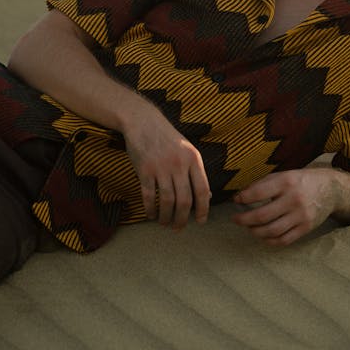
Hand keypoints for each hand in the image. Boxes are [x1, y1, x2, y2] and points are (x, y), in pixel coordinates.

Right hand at [124, 106, 210, 230]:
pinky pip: (149, 196)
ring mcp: (161, 167)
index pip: (202, 190)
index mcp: (193, 159)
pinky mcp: (144, 170)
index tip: (200, 221)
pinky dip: (150, 209)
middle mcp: (179, 164)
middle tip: (178, 228)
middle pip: (184, 200)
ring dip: (166, 216)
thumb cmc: (168, 138)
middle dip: (182, 218)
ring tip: (164, 223)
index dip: (203, 209)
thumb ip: (196, 173)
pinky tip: (151, 215)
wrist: (143, 121)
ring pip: (167, 201)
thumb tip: (206, 197)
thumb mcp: (188, 151)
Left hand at [231, 168, 336, 247]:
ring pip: (272, 231)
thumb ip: (263, 184)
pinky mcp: (306, 228)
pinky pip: (284, 240)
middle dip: (244, 219)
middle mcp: (293, 199)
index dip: (243, 198)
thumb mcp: (284, 175)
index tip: (236, 200)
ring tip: (249, 228)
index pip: (258, 193)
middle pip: (262, 216)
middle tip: (236, 219)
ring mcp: (301, 216)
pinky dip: (270, 241)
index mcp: (286, 182)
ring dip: (255, 232)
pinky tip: (263, 236)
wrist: (331, 189)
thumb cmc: (301, 181)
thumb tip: (240, 196)